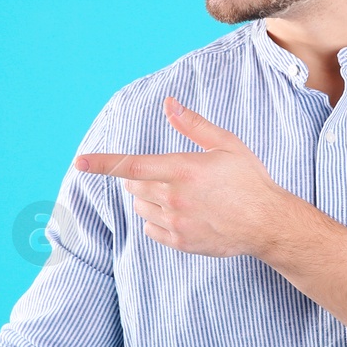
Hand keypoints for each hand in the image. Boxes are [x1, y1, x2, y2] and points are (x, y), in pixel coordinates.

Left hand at [75, 96, 300, 258]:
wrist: (267, 223)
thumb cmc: (249, 180)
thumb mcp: (226, 144)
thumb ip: (193, 125)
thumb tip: (169, 104)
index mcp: (182, 169)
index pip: (132, 165)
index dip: (102, 163)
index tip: (79, 162)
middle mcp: (174, 197)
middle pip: (134, 186)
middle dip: (140, 177)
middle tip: (169, 174)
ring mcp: (176, 222)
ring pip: (141, 207)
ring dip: (148, 198)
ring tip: (181, 194)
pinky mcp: (180, 241)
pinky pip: (151, 229)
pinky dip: (158, 220)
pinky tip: (183, 214)